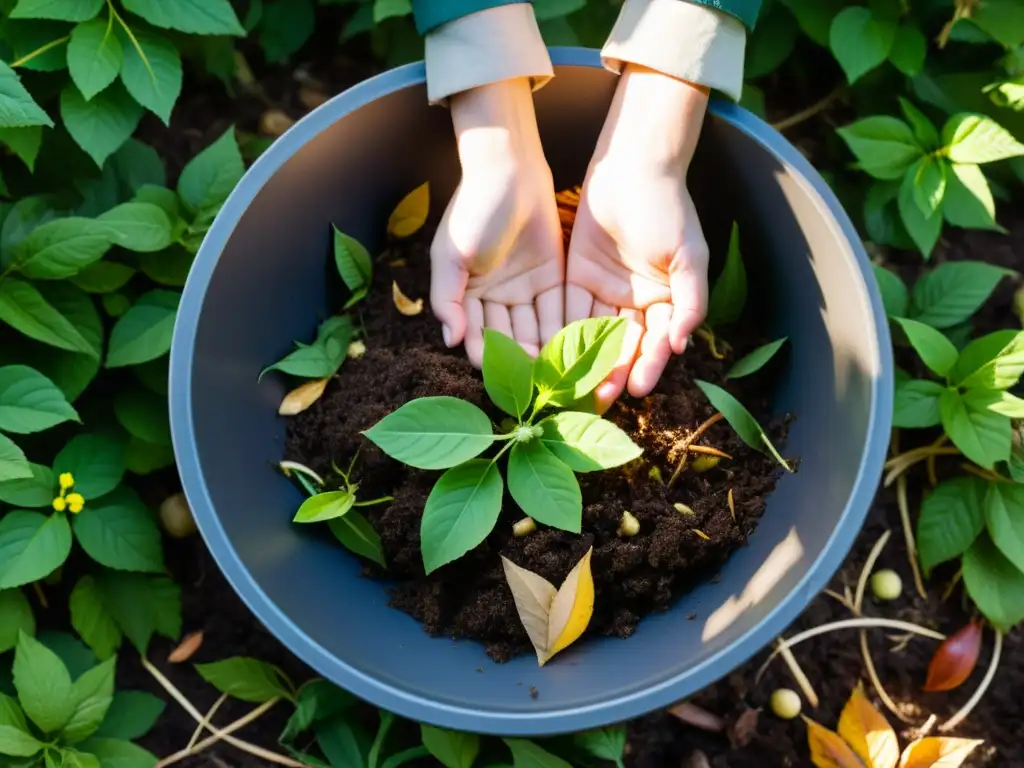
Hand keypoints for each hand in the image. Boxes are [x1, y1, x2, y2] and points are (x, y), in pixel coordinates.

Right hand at [430, 78, 563, 365]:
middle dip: (528, 366)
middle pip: (512, 341)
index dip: (494, 362)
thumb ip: (448, 299)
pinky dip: (569, 330)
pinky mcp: (552, 278)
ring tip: (568, 379)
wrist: (509, 169)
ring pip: (538, 330)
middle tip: (547, 390)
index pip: (481, 340)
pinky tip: (582, 352)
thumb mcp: (451, 255)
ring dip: (551, 355)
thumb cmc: (473, 210)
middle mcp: (496, 300)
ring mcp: (525, 290)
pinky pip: (559, 310)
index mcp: (468, 298)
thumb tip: (451, 341)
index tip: (511, 383)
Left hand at [566, 64, 710, 406]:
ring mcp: (606, 291)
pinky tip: (551, 356)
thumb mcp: (689, 255)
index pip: (656, 341)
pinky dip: (562, 332)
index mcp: (667, 301)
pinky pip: (570, 310)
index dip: (648, 365)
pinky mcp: (577, 277)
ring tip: (572, 387)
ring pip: (595, 334)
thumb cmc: (668, 208)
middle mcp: (636, 303)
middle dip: (613, 373)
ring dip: (585, 361)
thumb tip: (682, 344)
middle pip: (624, 345)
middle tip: (599, 400)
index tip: (638, 388)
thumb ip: (691, 300)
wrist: (634, 166)